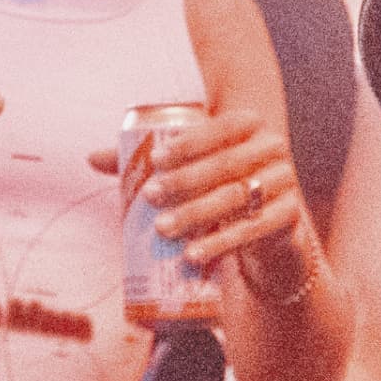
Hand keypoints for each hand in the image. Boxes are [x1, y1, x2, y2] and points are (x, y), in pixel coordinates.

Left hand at [98, 107, 306, 277]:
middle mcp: (273, 148)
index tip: (155, 159)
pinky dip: (221, 243)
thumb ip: (150, 161)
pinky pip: (253, 229)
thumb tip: (91, 158)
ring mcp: (285, 182)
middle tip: (150, 196)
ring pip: (236, 198)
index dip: (189, 142)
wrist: (269, 224)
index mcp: (250, 125)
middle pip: (226, 164)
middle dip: (185, 181)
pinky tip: (194, 255)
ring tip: (163, 229)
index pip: (221, 126)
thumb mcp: (193, 169)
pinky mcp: (288, 217)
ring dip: (197, 213)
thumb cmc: (220, 186)